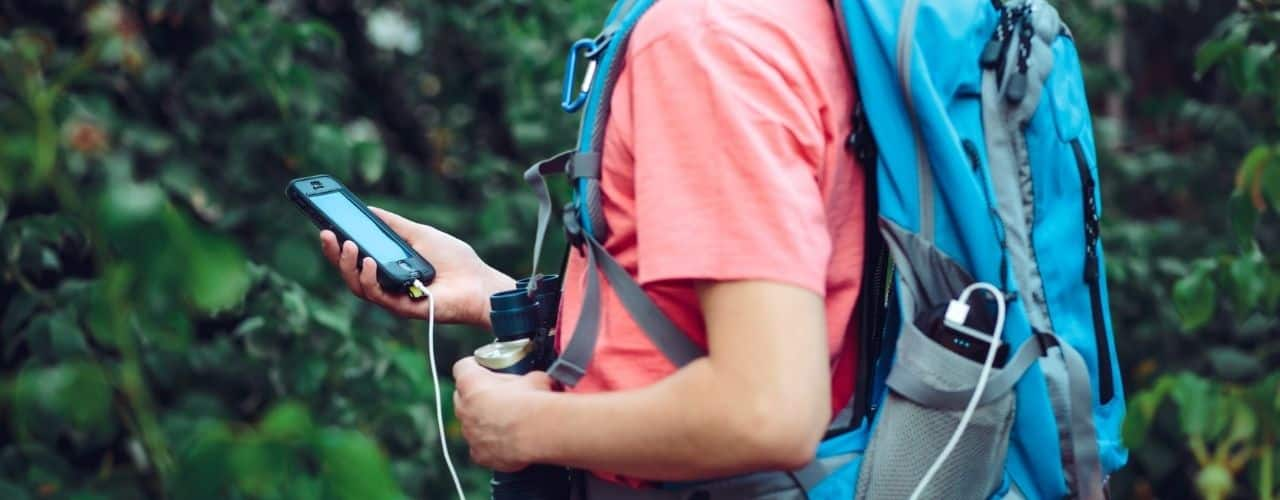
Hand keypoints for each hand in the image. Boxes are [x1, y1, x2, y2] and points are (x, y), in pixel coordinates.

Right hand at [319, 207, 513, 325]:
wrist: (480, 283)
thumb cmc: (456, 261)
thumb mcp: (421, 234)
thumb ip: (394, 225)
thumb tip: (368, 209)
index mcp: (389, 267)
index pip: (356, 258)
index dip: (338, 244)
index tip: (325, 225)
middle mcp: (387, 284)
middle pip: (351, 273)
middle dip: (335, 254)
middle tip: (326, 234)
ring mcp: (394, 297)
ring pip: (359, 287)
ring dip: (349, 265)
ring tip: (348, 245)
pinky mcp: (403, 308)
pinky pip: (378, 296)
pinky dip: (370, 279)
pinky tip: (369, 262)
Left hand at [452, 357, 552, 471]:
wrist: (538, 432)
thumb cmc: (533, 401)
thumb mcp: (534, 378)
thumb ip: (526, 378)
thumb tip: (537, 382)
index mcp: (471, 383)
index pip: (463, 367)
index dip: (474, 367)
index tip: (483, 368)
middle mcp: (464, 407)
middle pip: (463, 397)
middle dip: (478, 396)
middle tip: (499, 397)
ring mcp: (469, 433)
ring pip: (471, 424)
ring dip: (484, 422)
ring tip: (508, 423)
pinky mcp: (478, 454)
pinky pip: (480, 448)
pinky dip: (491, 446)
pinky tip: (508, 442)